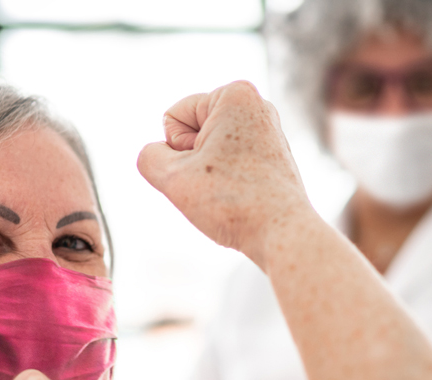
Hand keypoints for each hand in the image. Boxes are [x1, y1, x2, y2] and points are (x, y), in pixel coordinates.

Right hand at [136, 81, 315, 269]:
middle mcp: (257, 105)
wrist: (282, 234)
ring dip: (208, 176)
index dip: (177, 151)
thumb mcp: (172, 177)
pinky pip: (228, 166)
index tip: (206, 168)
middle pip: (191, 133)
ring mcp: (268, 131)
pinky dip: (227, 184)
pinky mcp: (273, 157)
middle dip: (193, 162)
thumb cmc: (231, 202)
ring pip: (208, 153)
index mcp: (235, 93)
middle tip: (220, 183)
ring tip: (233, 191)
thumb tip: (159, 154)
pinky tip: (244, 198)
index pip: (172, 119)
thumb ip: (149, 157)